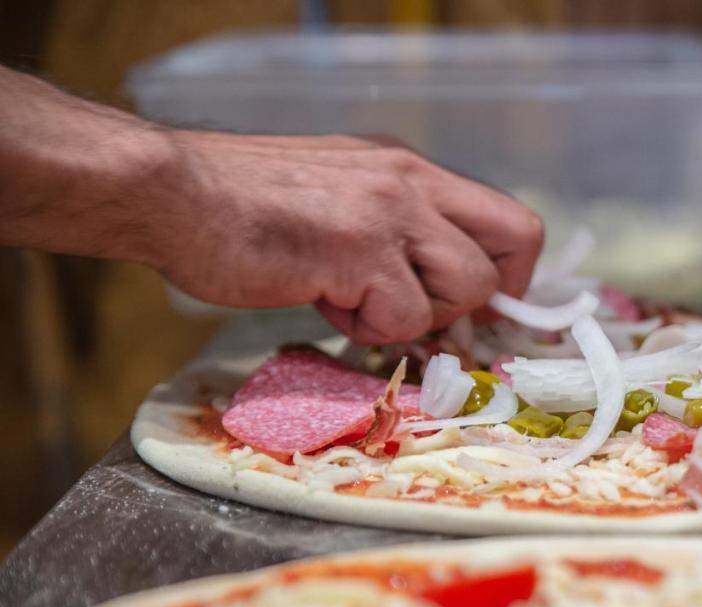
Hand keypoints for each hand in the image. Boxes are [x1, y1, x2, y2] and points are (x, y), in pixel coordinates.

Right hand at [156, 131, 542, 343]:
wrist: (173, 194)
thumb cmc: (241, 207)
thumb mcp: (339, 201)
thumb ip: (393, 236)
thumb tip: (433, 300)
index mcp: (409, 169)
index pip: (509, 217)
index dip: (507, 272)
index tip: (475, 308)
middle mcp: (413, 182)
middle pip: (516, 243)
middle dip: (481, 298)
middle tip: (425, 315)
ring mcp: (392, 213)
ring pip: (470, 288)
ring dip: (418, 315)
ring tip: (354, 302)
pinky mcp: (363, 252)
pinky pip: (408, 317)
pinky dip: (370, 330)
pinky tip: (324, 302)